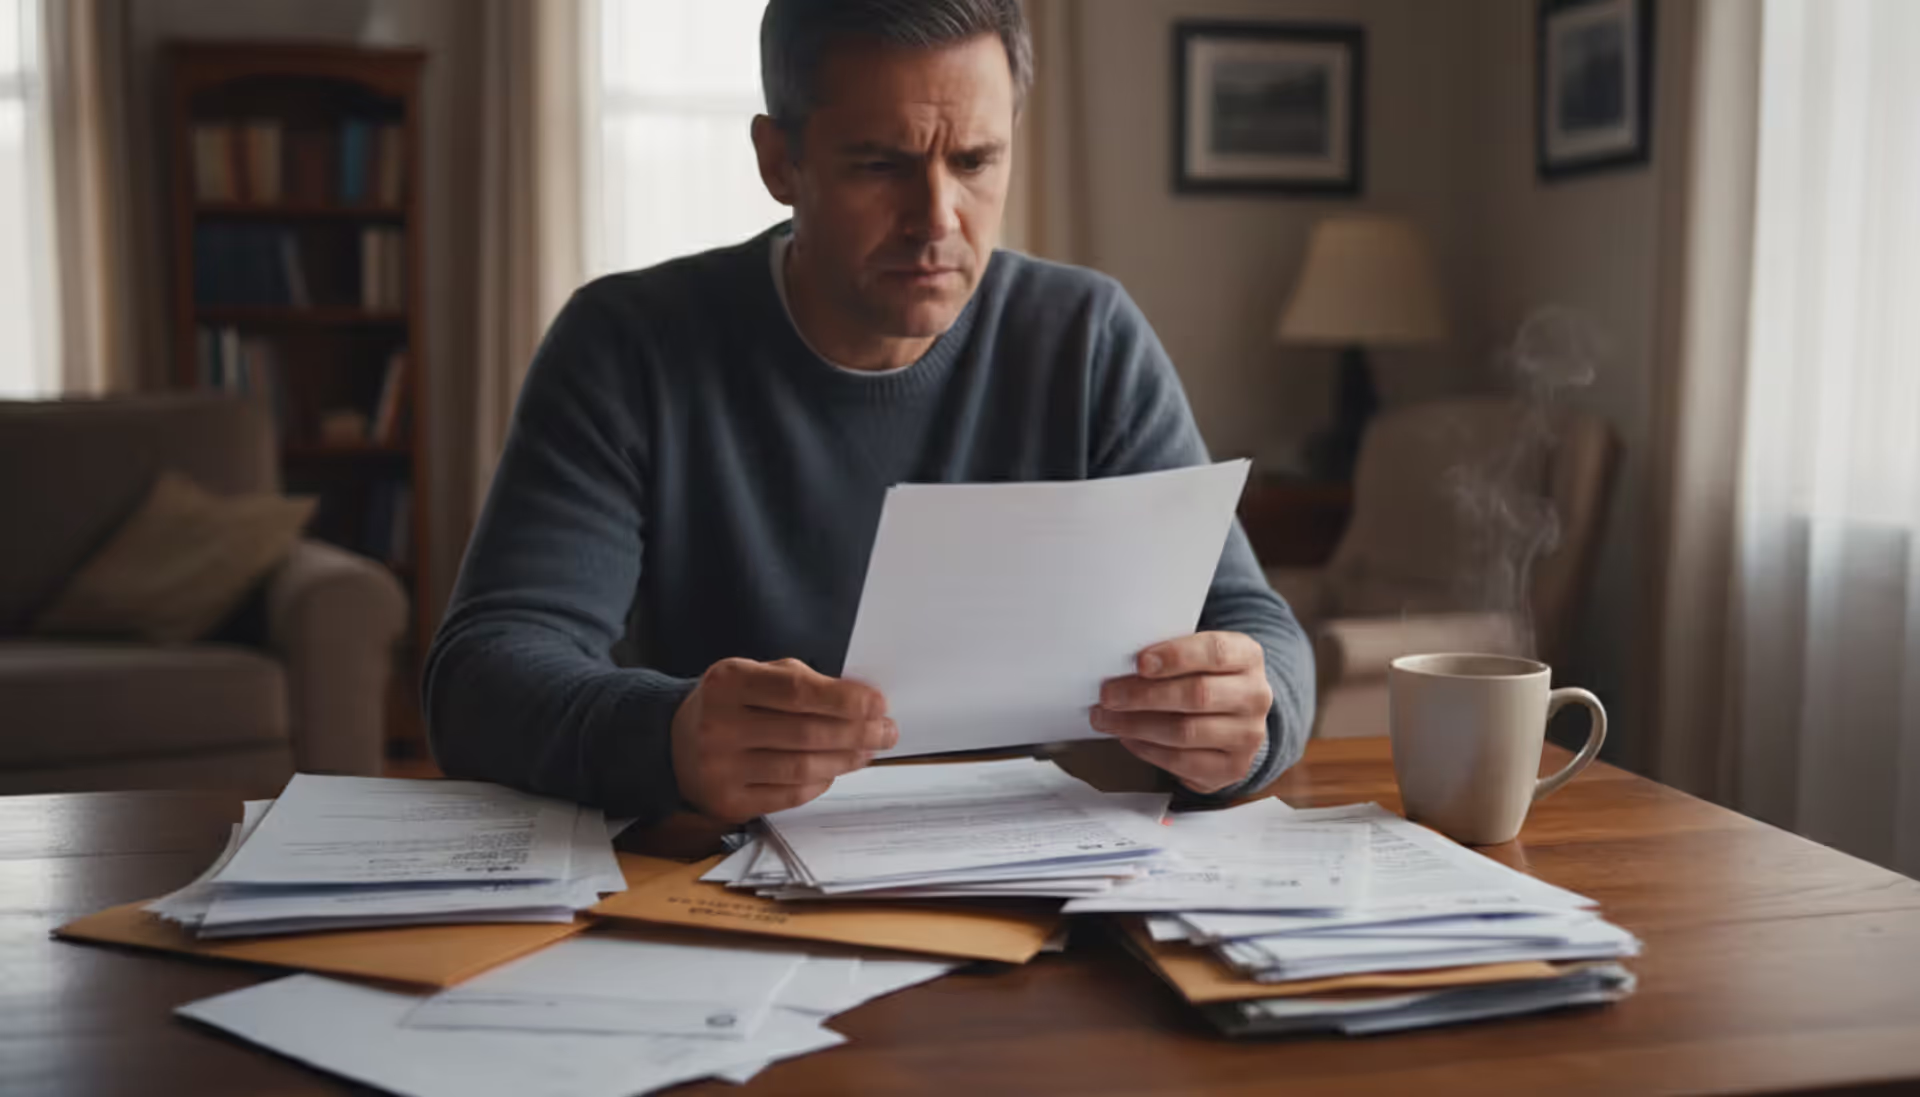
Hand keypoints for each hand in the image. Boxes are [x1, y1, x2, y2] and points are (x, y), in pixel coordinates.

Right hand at [671, 657, 896, 823]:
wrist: (674, 743)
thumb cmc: (731, 703)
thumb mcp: (755, 675)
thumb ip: (801, 682)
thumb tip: (862, 703)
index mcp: (729, 683)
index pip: (798, 692)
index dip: (845, 699)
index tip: (879, 703)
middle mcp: (719, 726)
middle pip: (806, 733)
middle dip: (857, 732)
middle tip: (887, 731)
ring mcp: (720, 769)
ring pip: (802, 768)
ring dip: (846, 760)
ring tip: (868, 750)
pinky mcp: (728, 802)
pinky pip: (790, 795)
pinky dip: (821, 782)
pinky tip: (836, 770)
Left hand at [1089, 631, 1271, 794]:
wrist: (1236, 718)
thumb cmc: (1208, 679)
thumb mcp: (1199, 655)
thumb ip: (1170, 655)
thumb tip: (1122, 665)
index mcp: (1248, 657)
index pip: (1216, 652)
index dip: (1176, 656)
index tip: (1141, 662)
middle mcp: (1254, 696)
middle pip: (1197, 695)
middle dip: (1144, 695)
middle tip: (1109, 695)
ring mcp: (1247, 735)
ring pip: (1186, 731)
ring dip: (1137, 725)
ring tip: (1108, 718)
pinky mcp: (1233, 767)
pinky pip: (1183, 761)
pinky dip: (1148, 750)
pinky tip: (1129, 738)